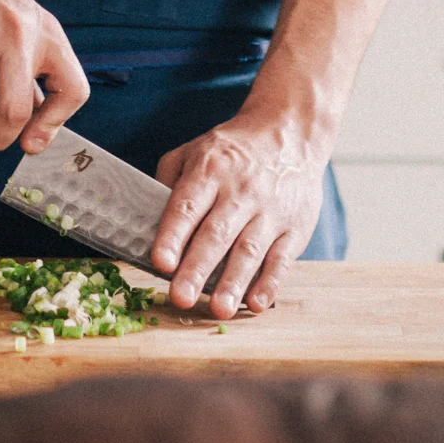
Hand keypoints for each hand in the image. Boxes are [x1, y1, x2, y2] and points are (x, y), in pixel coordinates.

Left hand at [152, 111, 328, 318]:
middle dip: (197, 268)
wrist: (289, 132)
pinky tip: (256, 304)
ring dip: (233, 282)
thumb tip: (148, 218)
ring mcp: (270, 210)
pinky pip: (282, 258)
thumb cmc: (233, 150)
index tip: (160, 262)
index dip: (173, 235)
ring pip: (249, 250)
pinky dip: (270, 283)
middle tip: (181, 298)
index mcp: (210, 170)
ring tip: (218, 309)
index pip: (188, 205)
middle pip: (216, 233)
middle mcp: (240, 191)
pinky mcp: (295, 227)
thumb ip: (169, 180)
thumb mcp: (195, 149)